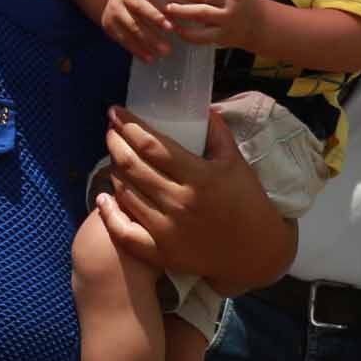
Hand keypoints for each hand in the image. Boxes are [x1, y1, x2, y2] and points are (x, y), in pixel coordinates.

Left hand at [97, 106, 295, 294]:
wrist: (257, 252)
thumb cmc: (248, 203)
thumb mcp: (237, 163)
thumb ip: (218, 134)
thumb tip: (203, 107)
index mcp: (199, 176)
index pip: (151, 145)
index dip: (128, 125)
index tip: (116, 112)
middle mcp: (179, 202)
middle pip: (132, 166)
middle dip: (115, 143)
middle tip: (111, 131)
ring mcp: (167, 230)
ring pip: (125, 193)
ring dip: (113, 171)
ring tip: (114, 158)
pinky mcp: (162, 253)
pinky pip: (124, 232)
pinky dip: (109, 214)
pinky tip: (103, 199)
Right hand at [99, 0, 183, 58]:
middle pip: (138, 4)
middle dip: (154, 17)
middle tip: (171, 28)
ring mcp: (115, 9)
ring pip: (132, 25)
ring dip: (149, 39)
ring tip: (165, 50)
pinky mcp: (109, 25)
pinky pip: (124, 39)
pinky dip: (138, 49)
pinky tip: (150, 58)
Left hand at [158, 0, 262, 48]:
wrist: (260, 26)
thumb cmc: (242, 0)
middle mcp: (231, 0)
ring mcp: (227, 19)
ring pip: (200, 13)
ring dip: (181, 10)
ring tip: (166, 7)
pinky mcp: (222, 36)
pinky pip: (202, 35)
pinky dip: (187, 32)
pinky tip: (176, 28)